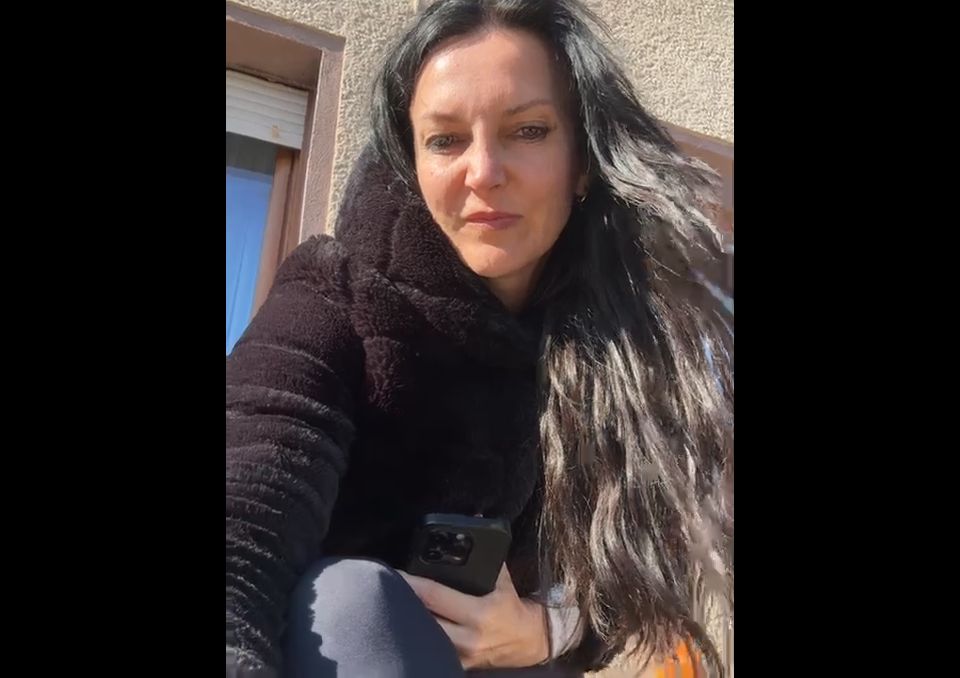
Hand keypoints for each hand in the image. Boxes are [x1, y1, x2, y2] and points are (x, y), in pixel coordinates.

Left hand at [398, 564, 548, 669]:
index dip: (412, 583)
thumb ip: (486, 554)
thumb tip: (475, 516)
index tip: (395, 572)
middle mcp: (469, 638)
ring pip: (422, 636)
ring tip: (394, 601)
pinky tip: (409, 621)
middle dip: (403, 601)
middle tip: (386, 585)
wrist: (527, 641)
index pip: (435, 595)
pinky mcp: (457, 665)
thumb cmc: (510, 606)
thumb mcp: (503, 578)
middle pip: (422, 618)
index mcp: (480, 614)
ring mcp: (461, 656)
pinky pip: (430, 649)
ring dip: (407, 618)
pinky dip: (419, 634)